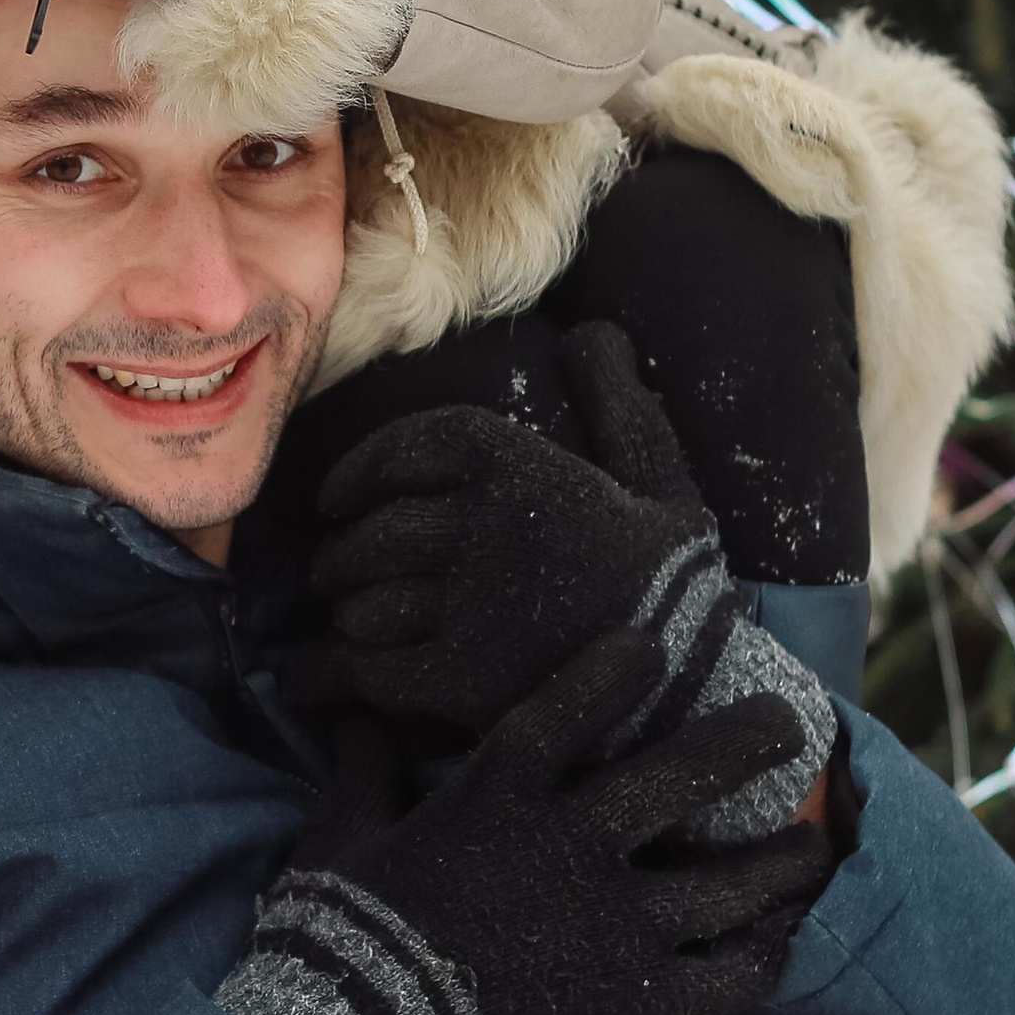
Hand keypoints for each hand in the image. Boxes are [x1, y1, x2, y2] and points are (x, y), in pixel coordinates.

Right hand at [217, 627, 827, 1014]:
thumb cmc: (342, 926)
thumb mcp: (340, 833)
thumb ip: (363, 770)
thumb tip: (357, 716)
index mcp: (497, 798)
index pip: (568, 711)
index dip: (613, 671)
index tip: (652, 645)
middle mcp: (567, 850)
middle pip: (675, 782)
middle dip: (741, 744)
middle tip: (791, 719)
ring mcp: (607, 927)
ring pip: (722, 885)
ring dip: (778, 861)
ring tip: (814, 841)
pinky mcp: (625, 999)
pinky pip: (718, 981)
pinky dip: (759, 959)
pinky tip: (782, 939)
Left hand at [306, 367, 720, 744]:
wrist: (695, 678)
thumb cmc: (670, 575)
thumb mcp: (659, 477)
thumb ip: (620, 406)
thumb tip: (595, 336)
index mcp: (515, 466)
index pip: (407, 449)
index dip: (359, 471)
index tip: (333, 498)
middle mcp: (479, 524)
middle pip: (376, 533)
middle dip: (343, 554)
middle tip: (333, 569)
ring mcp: (465, 603)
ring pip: (365, 601)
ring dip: (345, 611)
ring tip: (344, 616)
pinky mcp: (459, 678)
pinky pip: (366, 668)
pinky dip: (333, 673)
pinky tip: (319, 679)